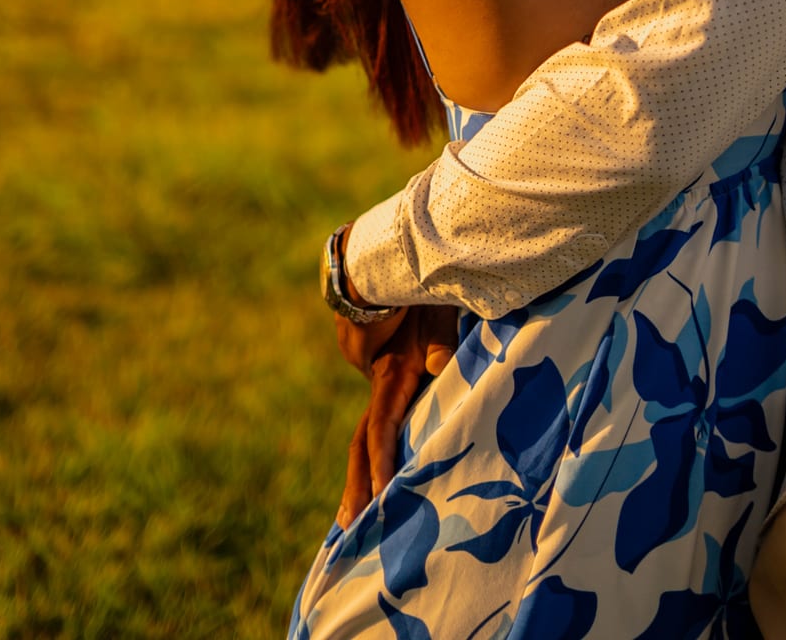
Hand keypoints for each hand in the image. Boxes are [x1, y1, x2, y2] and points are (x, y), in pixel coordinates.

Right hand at [335, 305, 459, 526]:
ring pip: (369, 420)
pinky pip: (379, 397)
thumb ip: (439, 344)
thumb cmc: (414, 286)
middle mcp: (375, 377)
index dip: (380, 464)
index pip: (381, 428)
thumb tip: (439, 372)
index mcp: (389, 375)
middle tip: (346, 526)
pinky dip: (378, 425)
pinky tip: (383, 429)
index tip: (379, 499)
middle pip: (363, 439)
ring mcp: (370, 366)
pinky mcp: (375, 357)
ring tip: (357, 499)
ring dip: (366, 457)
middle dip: (357, 482)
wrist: (375, 258)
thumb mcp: (434, 315)